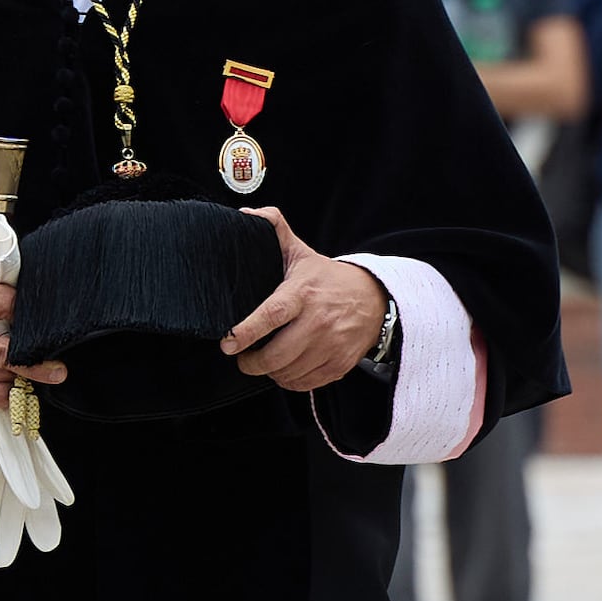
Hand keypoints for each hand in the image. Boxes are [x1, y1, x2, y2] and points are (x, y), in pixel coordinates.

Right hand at [0, 277, 63, 417]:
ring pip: (4, 378)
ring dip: (18, 379)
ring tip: (14, 373)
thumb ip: (2, 303)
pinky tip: (5, 387)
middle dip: (35, 364)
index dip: (29, 320)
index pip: (7, 304)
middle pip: (4, 352)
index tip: (49, 330)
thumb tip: (43, 315)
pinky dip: (9, 395)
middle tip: (57, 371)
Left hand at [223, 208, 388, 390]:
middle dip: (251, 363)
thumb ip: (274, 229)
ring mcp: (331, 346)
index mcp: (304, 293)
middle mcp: (318, 321)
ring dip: (270, 372)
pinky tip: (285, 368)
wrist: (373, 299)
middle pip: (277, 355)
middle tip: (241, 357)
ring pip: (288, 373)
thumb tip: (246, 216)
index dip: (246, 331)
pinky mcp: (339, 365)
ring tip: (264, 360)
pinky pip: (304, 384)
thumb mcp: (302, 252)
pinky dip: (289, 380)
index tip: (227, 342)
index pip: (271, 314)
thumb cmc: (328, 279)